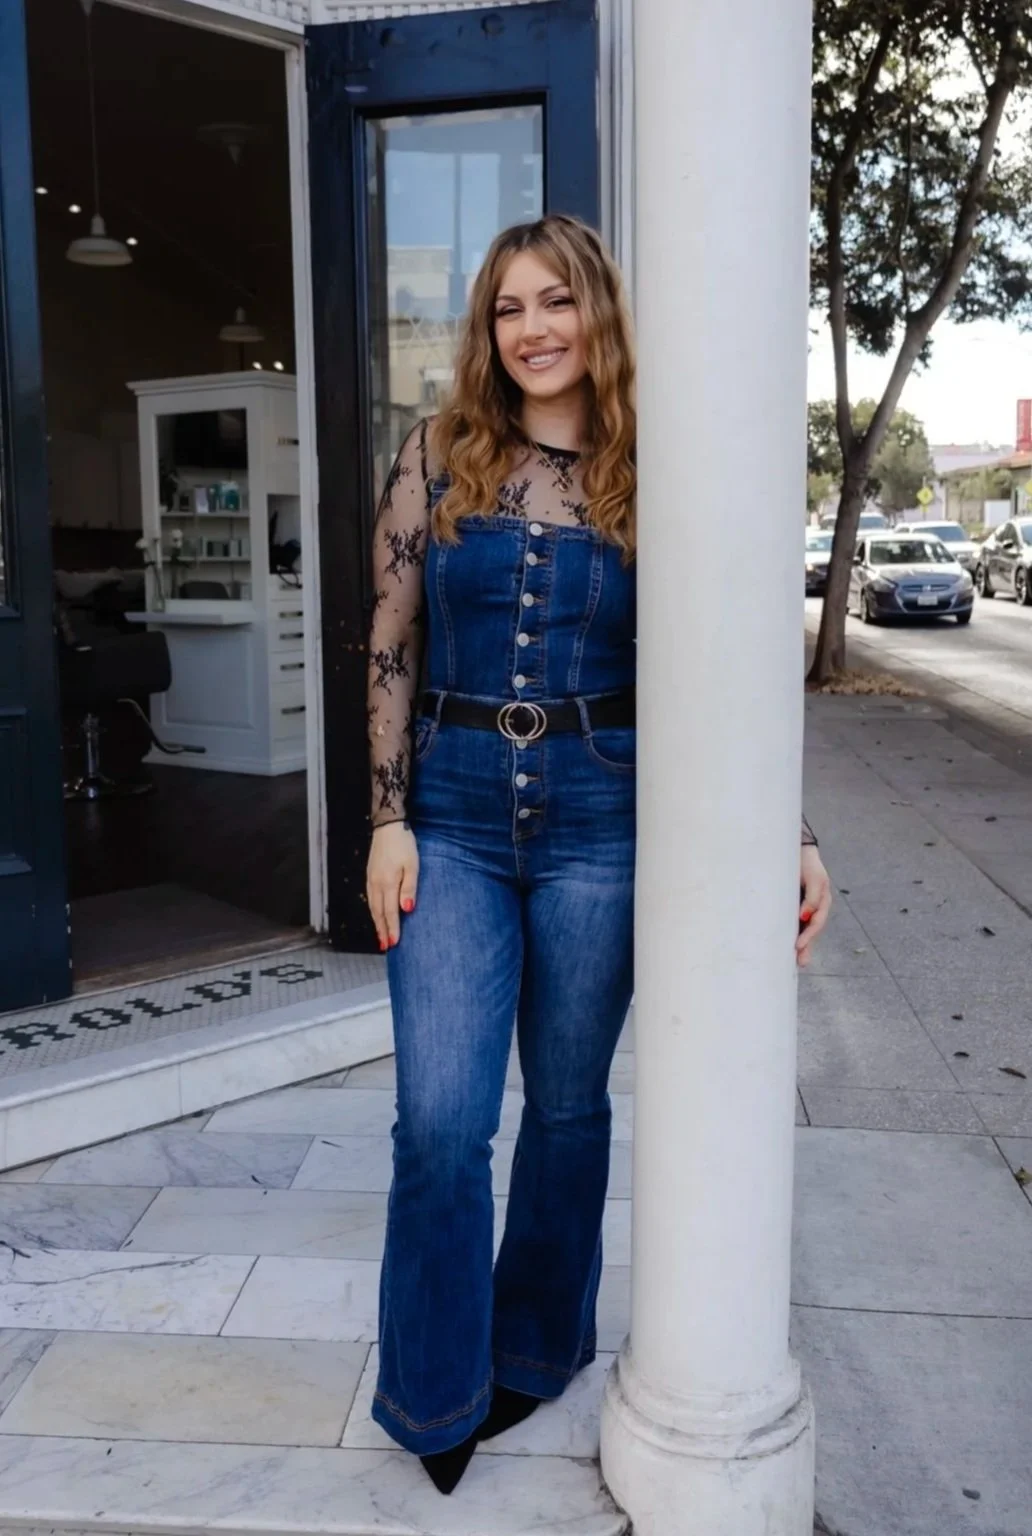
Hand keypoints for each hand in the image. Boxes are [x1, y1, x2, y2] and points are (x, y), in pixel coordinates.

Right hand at [366, 823, 418, 951]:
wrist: (388, 825)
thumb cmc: (404, 844)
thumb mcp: (413, 865)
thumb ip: (409, 888)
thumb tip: (406, 909)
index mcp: (387, 883)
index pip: (390, 912)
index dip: (392, 929)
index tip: (394, 943)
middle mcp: (376, 884)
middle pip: (378, 913)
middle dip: (382, 930)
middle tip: (386, 946)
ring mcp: (371, 879)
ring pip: (372, 906)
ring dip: (377, 923)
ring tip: (380, 936)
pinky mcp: (370, 874)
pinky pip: (370, 898)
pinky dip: (373, 911)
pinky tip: (376, 915)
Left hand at [797, 844, 831, 968]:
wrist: (798, 851)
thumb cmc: (808, 865)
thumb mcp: (815, 879)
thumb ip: (812, 897)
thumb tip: (805, 917)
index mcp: (823, 903)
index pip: (816, 923)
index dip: (808, 936)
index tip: (798, 946)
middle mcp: (815, 908)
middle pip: (811, 931)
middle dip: (806, 947)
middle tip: (800, 962)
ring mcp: (805, 908)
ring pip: (803, 929)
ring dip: (800, 945)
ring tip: (796, 961)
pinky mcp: (793, 906)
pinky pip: (793, 923)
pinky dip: (792, 934)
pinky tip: (787, 946)